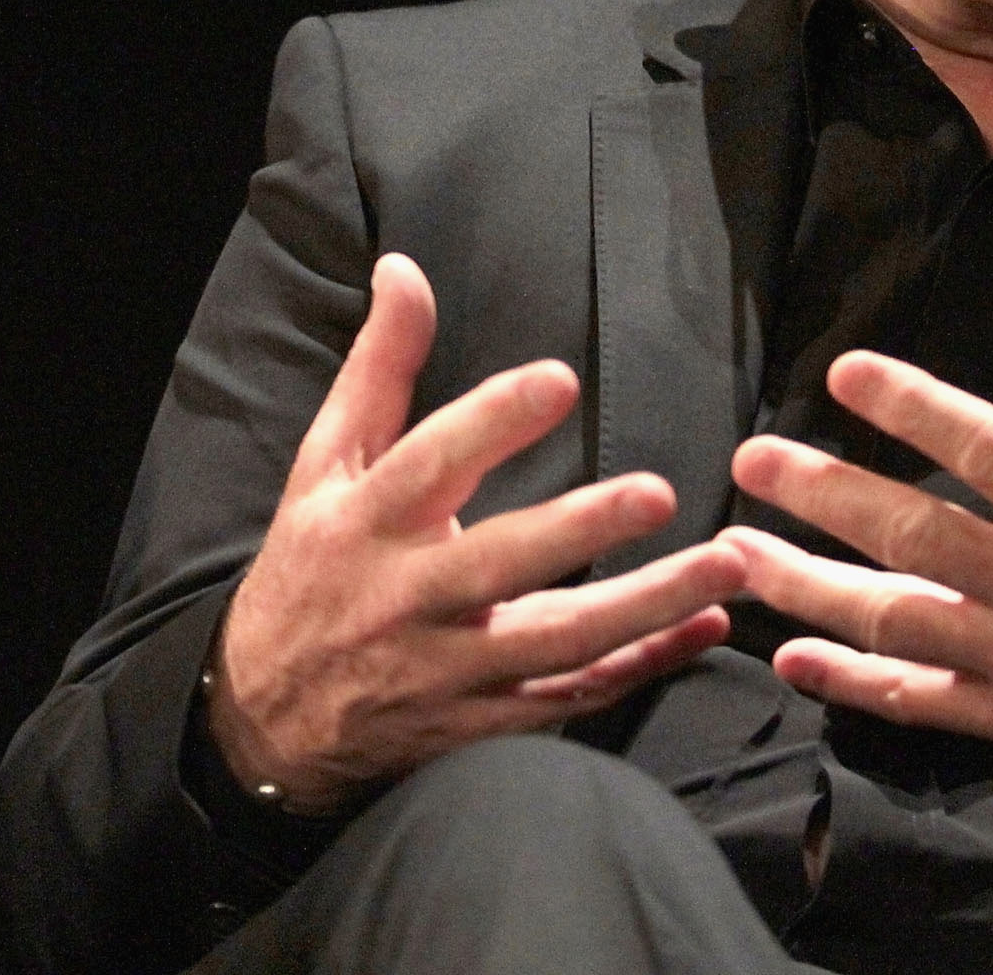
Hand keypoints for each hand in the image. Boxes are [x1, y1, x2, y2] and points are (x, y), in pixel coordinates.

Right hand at [207, 253, 747, 812]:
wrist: (265, 720)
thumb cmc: (311, 568)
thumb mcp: (324, 466)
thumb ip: (378, 368)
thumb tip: (403, 268)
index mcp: (366, 522)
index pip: (429, 463)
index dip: (491, 422)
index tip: (559, 380)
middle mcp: (406, 599)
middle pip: (501, 565)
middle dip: (582, 529)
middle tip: (661, 492)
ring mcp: (447, 671)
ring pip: (555, 644)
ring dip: (647, 608)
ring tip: (727, 566)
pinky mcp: (480, 723)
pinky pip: (572, 698)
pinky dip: (644, 666)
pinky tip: (706, 628)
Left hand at [722, 271, 992, 805]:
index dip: (918, 411)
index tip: (847, 371)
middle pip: (919, 538)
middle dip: (827, 496)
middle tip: (752, 459)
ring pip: (897, 623)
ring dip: (808, 589)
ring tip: (735, 553)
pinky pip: (918, 702)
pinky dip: (850, 684)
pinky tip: (788, 655)